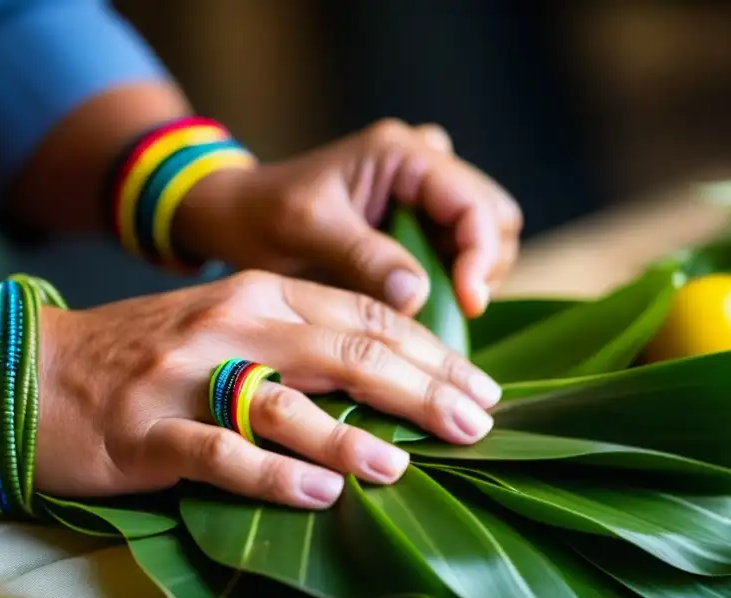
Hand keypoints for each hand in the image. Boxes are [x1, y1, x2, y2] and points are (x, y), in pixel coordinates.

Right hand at [35, 270, 500, 506]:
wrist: (32, 370)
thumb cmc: (147, 355)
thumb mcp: (229, 323)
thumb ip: (301, 338)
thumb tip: (394, 379)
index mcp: (259, 293)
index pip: (366, 315)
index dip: (432, 352)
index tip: (481, 390)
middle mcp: (231, 325)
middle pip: (346, 351)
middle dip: (421, 390)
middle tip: (475, 427)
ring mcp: (187, 379)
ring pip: (286, 402)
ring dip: (351, 438)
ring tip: (403, 466)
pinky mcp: (147, 433)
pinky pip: (220, 455)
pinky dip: (275, 477)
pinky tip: (322, 498)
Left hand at [176, 119, 522, 318]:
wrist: (237, 217)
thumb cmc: (261, 215)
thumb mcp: (308, 231)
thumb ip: (364, 257)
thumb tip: (420, 296)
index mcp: (401, 153)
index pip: (474, 204)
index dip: (481, 257)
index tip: (468, 304)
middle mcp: (424, 164)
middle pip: (494, 218)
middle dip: (483, 266)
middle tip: (453, 309)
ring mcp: (425, 194)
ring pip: (485, 237)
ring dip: (470, 278)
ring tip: (431, 310)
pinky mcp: (418, 223)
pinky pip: (459, 254)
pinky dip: (453, 283)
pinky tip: (422, 305)